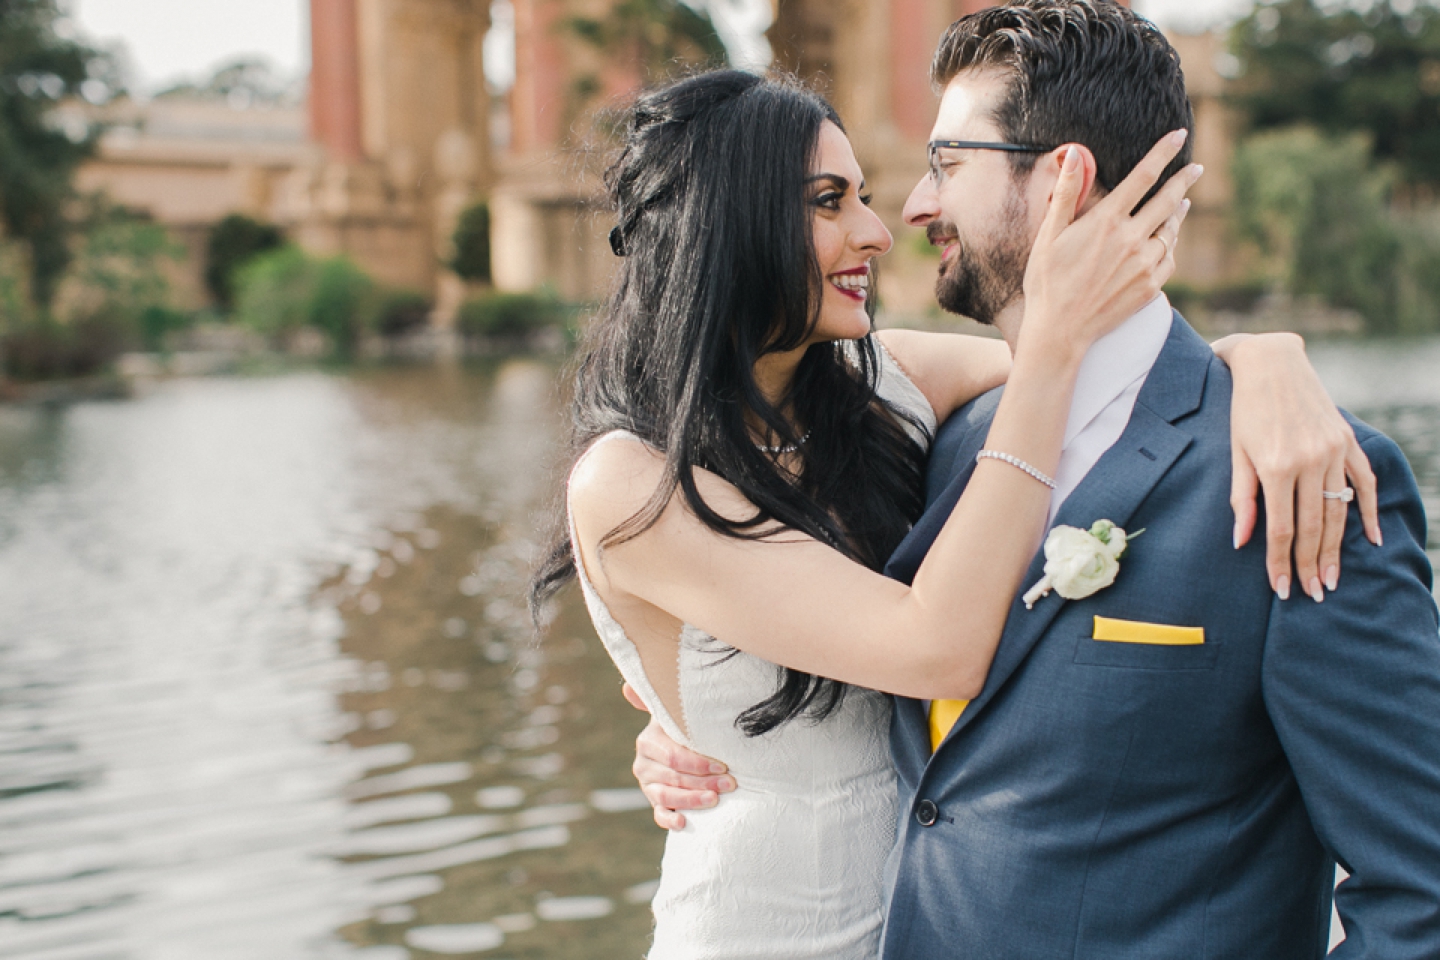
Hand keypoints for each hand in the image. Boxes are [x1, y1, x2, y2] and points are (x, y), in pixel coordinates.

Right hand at [623, 683, 735, 829]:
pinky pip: (659, 815)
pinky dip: (670, 820)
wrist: (684, 748)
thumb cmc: (687, 729)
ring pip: (666, 796)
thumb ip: (660, 701)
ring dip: (692, 800)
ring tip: (715, 800)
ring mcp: (648, 785)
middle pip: (674, 777)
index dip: (699, 763)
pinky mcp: (654, 803)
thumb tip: (627, 686)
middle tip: (730, 783)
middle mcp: (643, 764)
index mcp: (648, 741)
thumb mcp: (677, 714)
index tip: (723, 766)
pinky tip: (684, 822)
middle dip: (704, 781)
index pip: (673, 756)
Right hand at [1021, 130, 1199, 361]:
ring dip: (1178, 213)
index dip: (1163, 152)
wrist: (1060, 332)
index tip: (1179, 135)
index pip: (1143, 176)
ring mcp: (1145, 265)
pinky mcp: (1151, 287)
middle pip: (1168, 200)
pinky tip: (1165, 242)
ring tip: (1182, 202)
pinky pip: (1169, 258)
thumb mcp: (1048, 235)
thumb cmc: (1047, 282)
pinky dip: (1169, 245)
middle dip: (1184, 180)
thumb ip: (1066, 193)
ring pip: (1171, 230)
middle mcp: (1131, 240)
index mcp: (1106, 222)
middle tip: (1196, 167)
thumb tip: (1073, 153)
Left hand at [1221, 333, 1380, 600]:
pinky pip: (1364, 481)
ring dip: (1337, 548)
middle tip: (1312, 594)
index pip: (1281, 529)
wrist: (1271, 361)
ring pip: (1339, 510)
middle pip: (1314, 526)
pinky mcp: (1347, 440)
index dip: (1281, 562)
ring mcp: (1333, 450)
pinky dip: (1369, 510)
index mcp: (1276, 466)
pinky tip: (1372, 539)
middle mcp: (1310, 460)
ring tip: (1332, 578)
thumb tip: (1242, 541)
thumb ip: (1241, 497)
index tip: (1282, 589)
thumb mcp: (1236, 451)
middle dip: (1312, 564)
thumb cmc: (1243, 409)